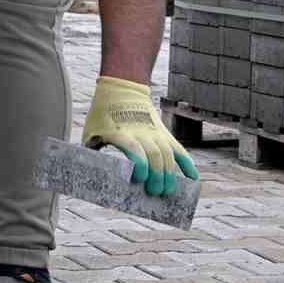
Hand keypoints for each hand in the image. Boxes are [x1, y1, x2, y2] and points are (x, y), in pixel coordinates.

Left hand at [82, 76, 198, 196]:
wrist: (122, 89)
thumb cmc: (103, 114)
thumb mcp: (91, 130)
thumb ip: (93, 151)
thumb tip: (91, 174)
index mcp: (122, 132)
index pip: (134, 149)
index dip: (140, 165)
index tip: (139, 179)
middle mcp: (142, 133)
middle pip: (155, 156)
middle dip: (157, 176)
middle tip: (154, 193)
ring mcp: (155, 132)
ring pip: (168, 154)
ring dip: (170, 175)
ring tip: (168, 191)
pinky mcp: (164, 133)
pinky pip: (178, 149)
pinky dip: (187, 163)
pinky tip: (192, 178)